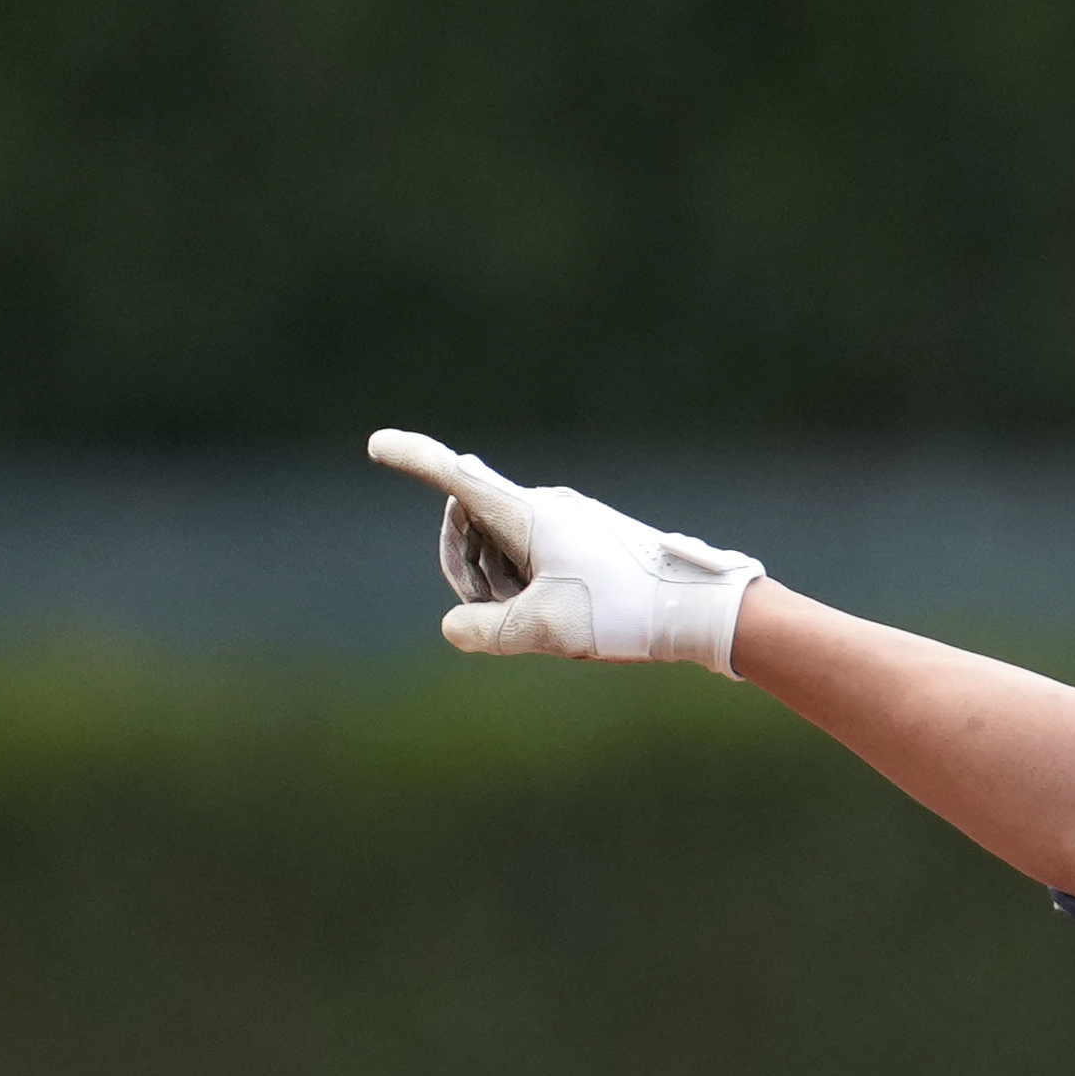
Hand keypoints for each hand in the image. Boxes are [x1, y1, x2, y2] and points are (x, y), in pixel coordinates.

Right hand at [366, 430, 763, 668]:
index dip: (414, 459)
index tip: (378, 444)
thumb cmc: (623, 612)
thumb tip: (453, 627)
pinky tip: (559, 611)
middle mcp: (543, 506)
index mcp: (527, 514)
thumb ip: (485, 631)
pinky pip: (529, 553)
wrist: (696, 608)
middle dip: (464, 568)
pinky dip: (524, 583)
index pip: (455, 478)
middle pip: (469, 524)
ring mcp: (564, 519)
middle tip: (495, 614)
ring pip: (499, 544)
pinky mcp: (581, 536)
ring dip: (498, 583)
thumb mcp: (545, 630)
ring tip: (541, 616)